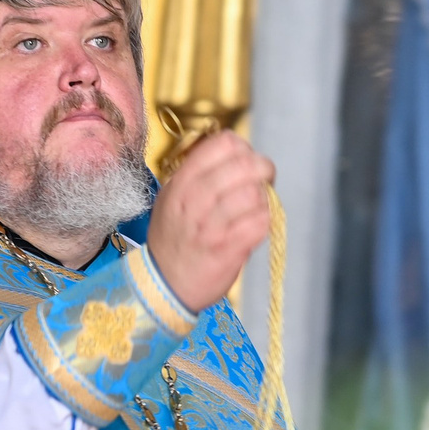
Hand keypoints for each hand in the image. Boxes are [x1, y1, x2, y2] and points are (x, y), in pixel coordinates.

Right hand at [147, 131, 274, 311]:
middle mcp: (194, 200)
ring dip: (263, 199)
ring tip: (256, 208)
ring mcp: (211, 226)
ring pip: (254, 194)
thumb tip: (239, 156)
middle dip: (263, 170)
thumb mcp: (172, 197)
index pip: (224, 144)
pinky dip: (264, 222)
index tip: (246, 162)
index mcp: (182, 182)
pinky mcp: (228, 249)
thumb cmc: (174, 239)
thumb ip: (199, 174)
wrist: (163, 285)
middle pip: (244, 165)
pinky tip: (255, 226)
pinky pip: (260, 223)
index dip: (244, 150)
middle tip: (265, 180)